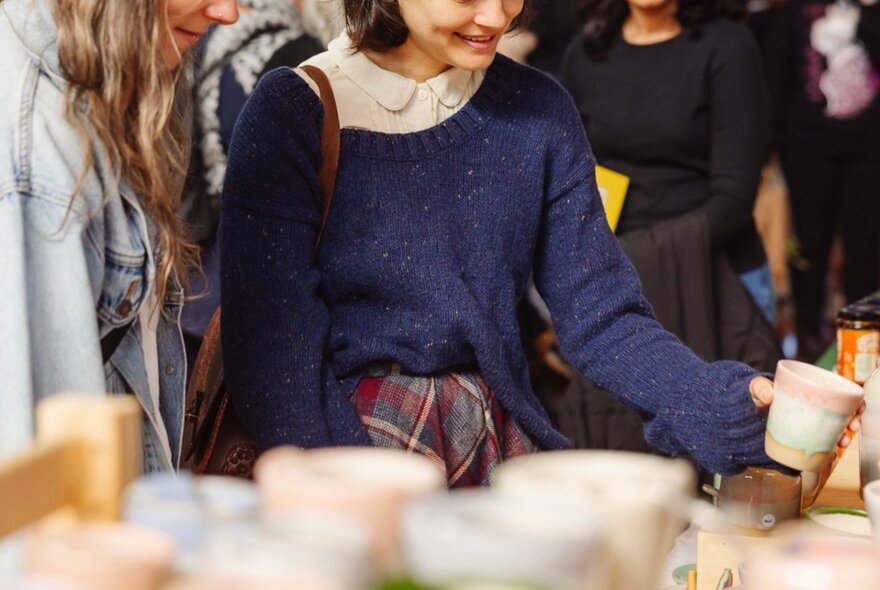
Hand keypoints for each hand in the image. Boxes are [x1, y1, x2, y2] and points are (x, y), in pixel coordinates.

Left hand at [748, 375, 864, 447]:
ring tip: (843, 440)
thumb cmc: (756, 395)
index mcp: (809, 390)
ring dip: (845, 434)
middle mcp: (814, 406)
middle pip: (842, 412)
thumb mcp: (756, 388)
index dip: (853, 401)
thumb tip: (769, 394)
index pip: (838, 393)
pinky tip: (833, 451)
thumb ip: (759, 387)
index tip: (857, 408)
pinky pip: (821, 441)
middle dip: (853, 419)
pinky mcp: (804, 436)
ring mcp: (810, 422)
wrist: (744, 411)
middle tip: (853, 426)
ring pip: (835, 428)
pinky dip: (830, 446)